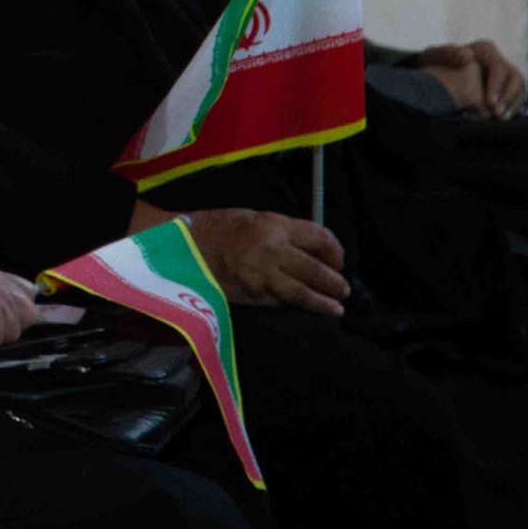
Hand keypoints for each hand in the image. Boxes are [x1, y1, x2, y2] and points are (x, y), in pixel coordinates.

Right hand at [183, 208, 348, 316]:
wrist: (184, 246)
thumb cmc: (219, 226)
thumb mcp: (255, 217)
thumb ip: (283, 232)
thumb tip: (311, 249)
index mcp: (275, 225)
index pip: (320, 238)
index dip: (335, 252)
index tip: (338, 261)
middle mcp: (273, 250)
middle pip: (316, 270)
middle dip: (334, 282)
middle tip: (343, 290)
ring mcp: (262, 275)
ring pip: (302, 293)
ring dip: (323, 302)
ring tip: (336, 308)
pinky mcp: (251, 295)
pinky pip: (281, 302)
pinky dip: (297, 307)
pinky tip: (307, 310)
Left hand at [413, 40, 526, 117]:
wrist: (435, 71)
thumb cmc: (436, 63)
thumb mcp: (435, 55)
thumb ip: (448, 53)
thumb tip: (467, 57)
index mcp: (485, 49)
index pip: (499, 67)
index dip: (497, 85)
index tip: (489, 102)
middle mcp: (498, 60)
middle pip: (515, 78)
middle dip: (508, 97)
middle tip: (496, 114)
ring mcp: (504, 74)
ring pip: (520, 88)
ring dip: (513, 104)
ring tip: (501, 118)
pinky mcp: (507, 87)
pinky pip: (518, 97)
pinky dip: (513, 107)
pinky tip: (502, 118)